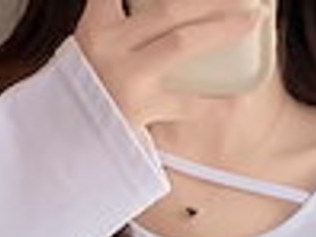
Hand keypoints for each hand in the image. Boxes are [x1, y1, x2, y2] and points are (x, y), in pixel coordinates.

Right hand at [75, 0, 266, 130]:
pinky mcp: (138, 111)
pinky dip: (210, 97)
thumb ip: (118, 22)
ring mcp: (124, 77)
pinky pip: (185, 100)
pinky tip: (232, 92)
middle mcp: (108, 44)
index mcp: (97, 23)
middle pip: (168, 9)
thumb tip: (171, 15)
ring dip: (220, 30)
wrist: (65, 144)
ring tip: (249, 22)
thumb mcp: (93, 49)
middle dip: (211, 1)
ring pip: (181, 43)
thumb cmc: (88, 93)